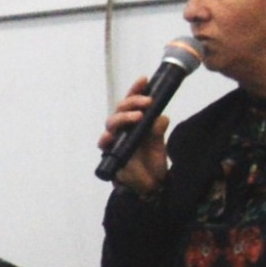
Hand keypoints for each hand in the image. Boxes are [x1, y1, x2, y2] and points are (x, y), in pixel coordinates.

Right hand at [101, 75, 170, 191]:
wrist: (150, 186)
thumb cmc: (153, 163)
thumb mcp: (160, 144)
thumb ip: (158, 131)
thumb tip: (161, 117)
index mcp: (135, 123)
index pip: (133, 103)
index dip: (136, 90)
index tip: (144, 79)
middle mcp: (123, 129)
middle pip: (120, 109)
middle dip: (132, 102)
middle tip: (147, 101)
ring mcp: (115, 140)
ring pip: (112, 123)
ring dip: (123, 117)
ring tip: (138, 116)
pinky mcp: (110, 154)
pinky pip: (104, 144)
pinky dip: (106, 139)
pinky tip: (110, 136)